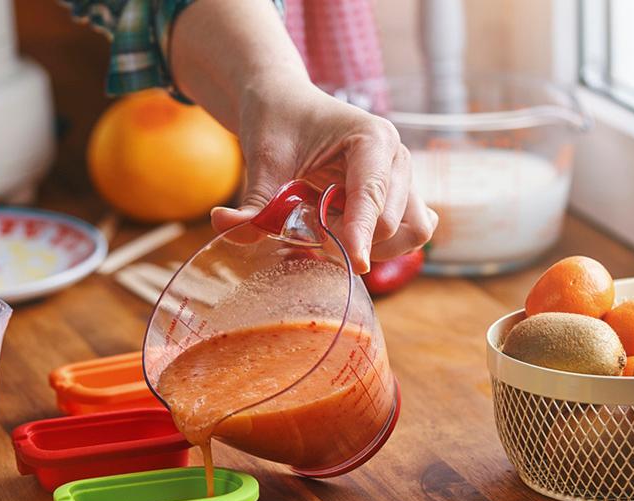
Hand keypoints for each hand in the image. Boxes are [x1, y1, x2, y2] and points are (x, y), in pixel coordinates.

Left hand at [211, 80, 437, 274]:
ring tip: (332, 232)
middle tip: (313, 235)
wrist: (284, 103)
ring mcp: (402, 177)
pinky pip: (409, 232)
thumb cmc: (277, 121)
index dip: (362, 234)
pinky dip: (383, 244)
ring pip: (412, 232)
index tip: (352, 264)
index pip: (373, 197)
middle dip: (356, 240)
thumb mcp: (262, 159)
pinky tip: (348, 232)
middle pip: (394, 223)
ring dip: (375, 246)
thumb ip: (252, 200)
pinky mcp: (399, 194)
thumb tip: (222, 225)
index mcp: (372, 139)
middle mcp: (396, 157)